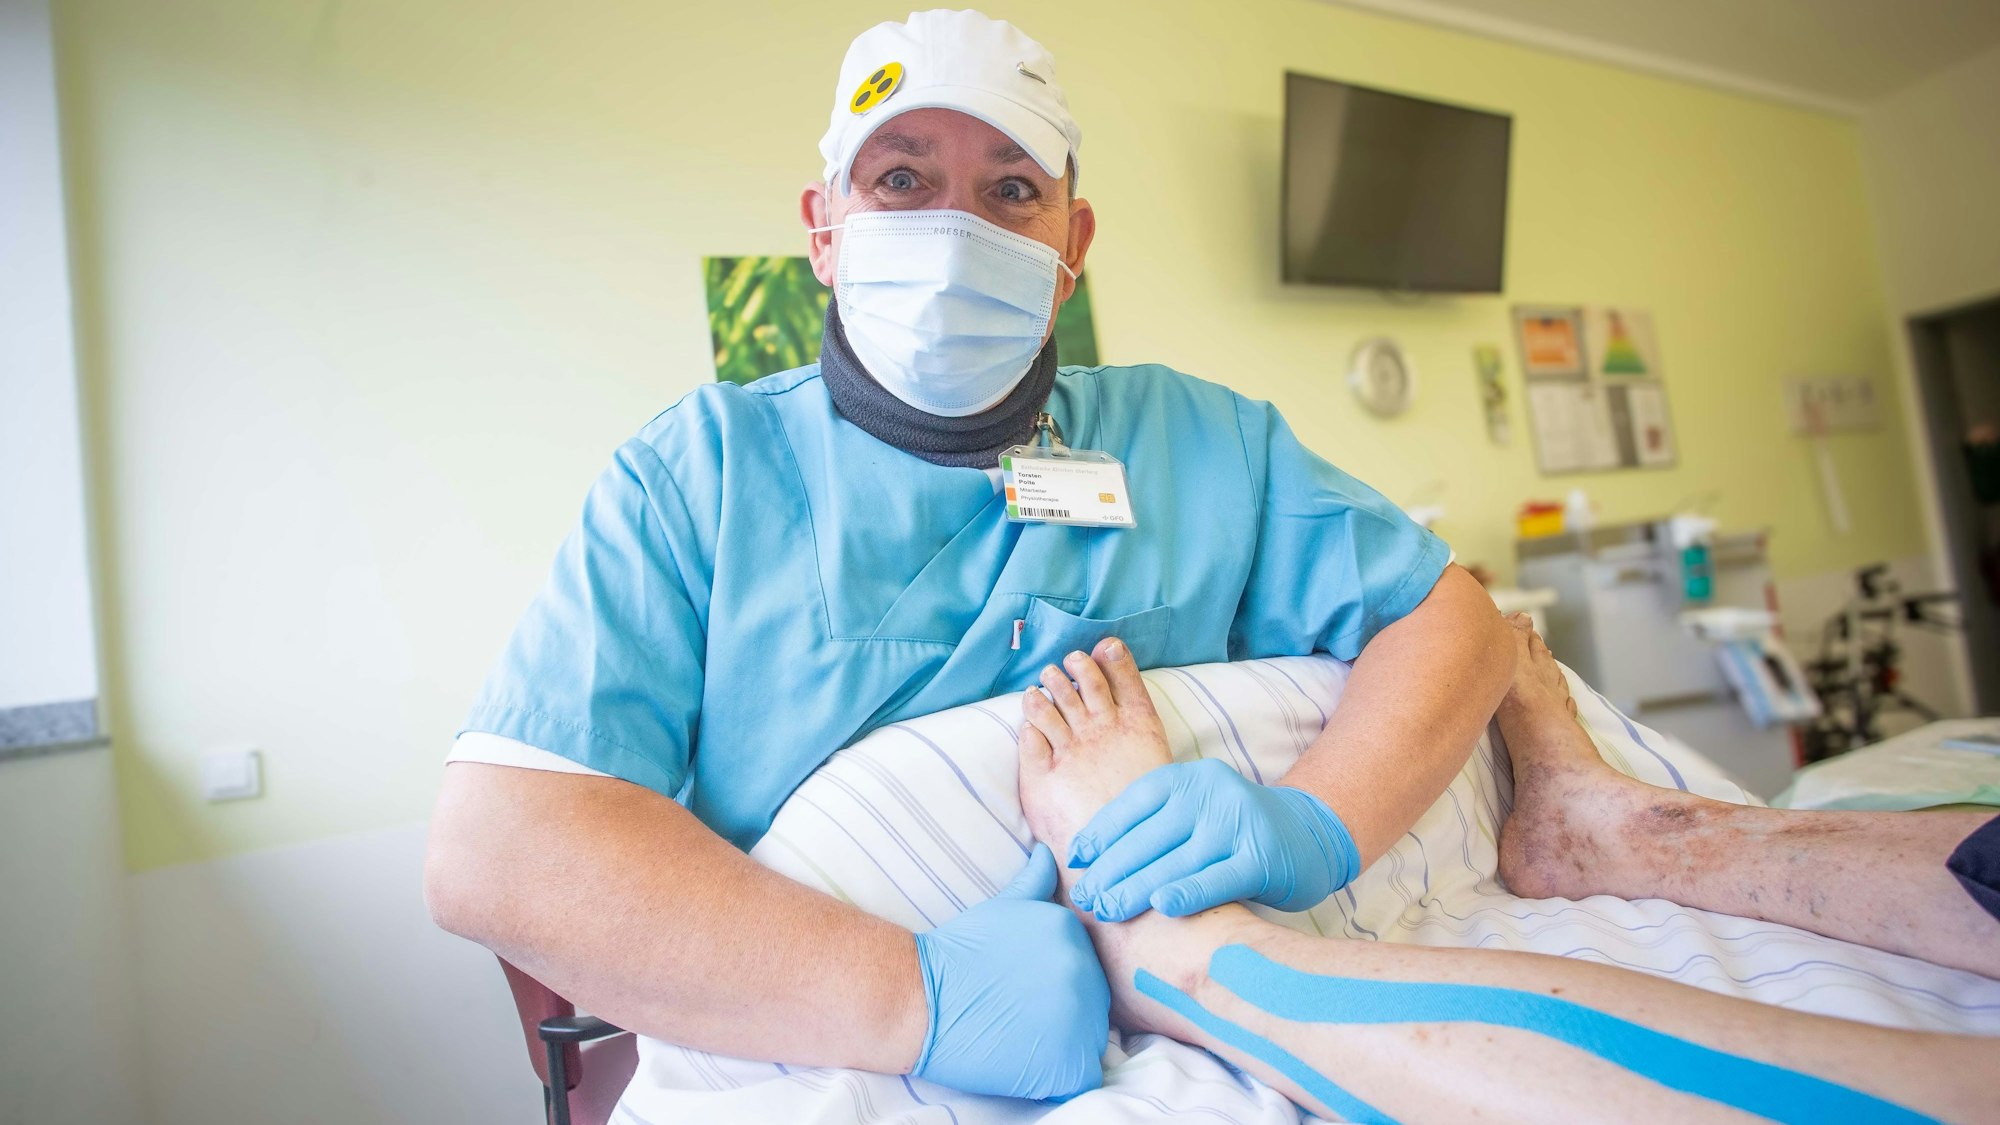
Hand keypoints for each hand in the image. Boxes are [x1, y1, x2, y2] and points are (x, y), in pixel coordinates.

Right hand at [911, 843, 1110, 1099]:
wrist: (920, 997)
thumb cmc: (956, 953)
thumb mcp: (1003, 906)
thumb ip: (1036, 882)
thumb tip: (1047, 852)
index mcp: (1071, 932)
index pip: (1088, 968)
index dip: (1061, 986)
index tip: (1027, 993)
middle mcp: (1083, 969)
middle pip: (1094, 1004)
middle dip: (1067, 1014)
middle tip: (1022, 1018)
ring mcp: (1079, 1016)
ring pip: (1092, 1040)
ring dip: (1066, 1044)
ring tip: (1022, 1040)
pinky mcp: (1067, 1060)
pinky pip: (1084, 1076)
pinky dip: (1061, 1076)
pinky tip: (1030, 1066)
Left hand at [1067, 758, 1357, 920]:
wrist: (1309, 834)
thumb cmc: (1233, 830)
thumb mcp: (1193, 811)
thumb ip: (1151, 825)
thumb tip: (1088, 857)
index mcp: (1186, 777)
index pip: (1132, 805)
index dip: (1100, 833)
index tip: (1074, 861)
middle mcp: (1210, 792)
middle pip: (1148, 836)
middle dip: (1110, 869)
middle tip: (1084, 899)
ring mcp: (1238, 822)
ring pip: (1175, 859)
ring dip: (1136, 888)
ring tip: (1108, 912)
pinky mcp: (1263, 856)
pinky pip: (1217, 877)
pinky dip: (1189, 892)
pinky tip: (1162, 908)